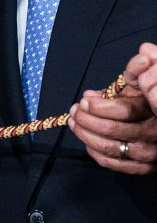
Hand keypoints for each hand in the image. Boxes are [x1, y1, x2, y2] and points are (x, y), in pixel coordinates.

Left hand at [68, 47, 156, 174]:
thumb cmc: (143, 99)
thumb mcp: (140, 83)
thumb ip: (138, 69)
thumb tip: (142, 54)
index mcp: (152, 111)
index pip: (123, 111)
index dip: (99, 106)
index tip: (85, 99)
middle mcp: (154, 135)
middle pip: (111, 130)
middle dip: (86, 118)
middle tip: (75, 109)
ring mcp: (149, 154)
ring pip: (108, 147)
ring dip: (84, 134)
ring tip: (74, 121)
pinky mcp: (142, 168)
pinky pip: (111, 163)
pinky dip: (93, 151)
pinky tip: (86, 139)